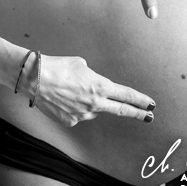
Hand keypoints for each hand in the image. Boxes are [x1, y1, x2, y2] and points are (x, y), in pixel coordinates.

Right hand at [18, 53, 155, 126]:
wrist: (35, 78)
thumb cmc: (58, 66)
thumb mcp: (80, 64)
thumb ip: (92, 77)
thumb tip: (92, 86)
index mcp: (100, 86)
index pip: (126, 95)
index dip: (140, 100)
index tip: (151, 104)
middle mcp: (95, 103)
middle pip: (120, 110)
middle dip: (137, 113)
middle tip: (148, 117)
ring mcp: (83, 115)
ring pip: (92, 110)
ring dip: (87, 102)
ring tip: (69, 89)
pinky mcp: (70, 121)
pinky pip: (77, 114)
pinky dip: (73, 107)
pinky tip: (61, 98)